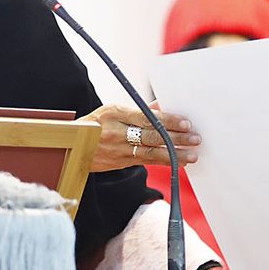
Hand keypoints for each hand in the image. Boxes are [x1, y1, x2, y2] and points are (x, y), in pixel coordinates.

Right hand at [83, 101, 199, 171]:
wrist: (73, 145)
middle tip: (195, 138)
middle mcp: (116, 132)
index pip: (147, 117)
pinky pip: (146, 162)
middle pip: (151, 136)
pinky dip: (164, 162)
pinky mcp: (120, 163)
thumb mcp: (114, 110)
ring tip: (192, 155)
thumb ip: (139, 110)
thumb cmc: (97, 123)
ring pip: (151, 153)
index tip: (186, 122)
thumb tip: (163, 106)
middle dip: (176, 138)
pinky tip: (178, 163)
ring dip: (174, 154)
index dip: (168, 120)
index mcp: (115, 113)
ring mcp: (118, 150)